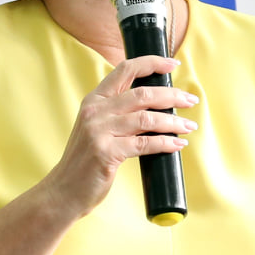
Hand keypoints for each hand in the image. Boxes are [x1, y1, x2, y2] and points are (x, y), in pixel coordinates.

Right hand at [40, 56, 199, 218]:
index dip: (152, 63)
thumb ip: (116, 113)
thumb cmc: (85, 161)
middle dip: (172, 95)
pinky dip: (165, 143)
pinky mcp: (106, 153)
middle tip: (191, 100)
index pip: (124, 69)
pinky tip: (178, 144)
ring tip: (189, 126)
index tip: (173, 64)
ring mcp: (99, 131)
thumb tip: (155, 107)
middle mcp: (95, 111)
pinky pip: (145, 144)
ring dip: (173, 122)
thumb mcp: (95, 128)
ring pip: (147, 118)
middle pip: (142, 93)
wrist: (63, 191)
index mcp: (94, 100)